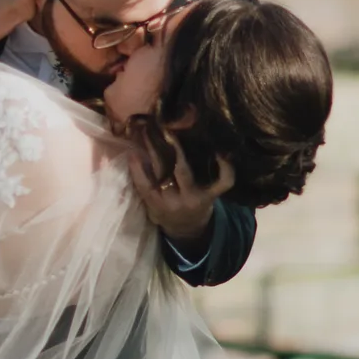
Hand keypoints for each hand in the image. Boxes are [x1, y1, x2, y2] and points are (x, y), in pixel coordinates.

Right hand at [123, 131, 233, 249]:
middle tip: (154, 129)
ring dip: (179, 151)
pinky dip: (226, 168)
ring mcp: (193, 198)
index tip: (132, 150)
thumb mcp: (151, 203)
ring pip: (185, 172)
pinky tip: (221, 153)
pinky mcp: (211, 197)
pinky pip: (223, 182)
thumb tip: (136, 153)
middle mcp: (174, 201)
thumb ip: (144, 183)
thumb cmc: (166, 210)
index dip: (137, 169)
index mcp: (156, 204)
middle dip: (157, 149)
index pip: (144, 185)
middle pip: (163, 172)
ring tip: (175, 132)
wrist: (188, 229)